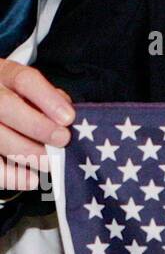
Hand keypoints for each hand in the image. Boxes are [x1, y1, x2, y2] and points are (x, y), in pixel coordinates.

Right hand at [0, 58, 74, 192]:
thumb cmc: (15, 96)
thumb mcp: (29, 88)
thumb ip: (48, 97)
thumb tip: (66, 113)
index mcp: (3, 73)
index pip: (24, 79)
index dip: (47, 98)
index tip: (68, 118)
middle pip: (5, 105)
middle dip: (36, 126)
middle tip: (62, 140)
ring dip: (23, 153)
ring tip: (49, 163)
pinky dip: (9, 175)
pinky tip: (30, 180)